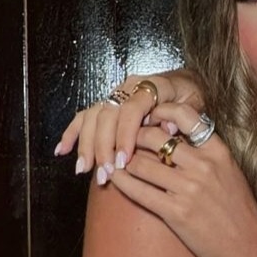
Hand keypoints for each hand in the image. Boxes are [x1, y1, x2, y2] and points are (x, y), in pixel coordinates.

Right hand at [55, 70, 204, 176]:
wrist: (184, 83)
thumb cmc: (190, 97)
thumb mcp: (194, 104)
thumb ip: (183, 116)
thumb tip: (168, 128)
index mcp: (151, 86)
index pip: (132, 110)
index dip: (125, 135)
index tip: (124, 161)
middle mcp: (127, 88)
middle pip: (107, 115)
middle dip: (103, 146)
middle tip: (105, 173)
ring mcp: (114, 95)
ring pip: (92, 117)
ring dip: (86, 145)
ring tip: (85, 170)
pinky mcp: (106, 104)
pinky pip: (84, 116)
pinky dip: (72, 133)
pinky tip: (62, 151)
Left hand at [107, 103, 256, 256]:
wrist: (247, 251)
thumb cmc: (240, 214)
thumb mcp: (231, 173)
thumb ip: (207, 153)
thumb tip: (176, 137)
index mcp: (218, 152)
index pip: (183, 115)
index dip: (159, 112)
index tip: (148, 117)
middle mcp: (203, 165)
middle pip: (154, 137)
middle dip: (133, 136)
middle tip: (123, 140)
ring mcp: (188, 189)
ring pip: (140, 162)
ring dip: (123, 160)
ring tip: (115, 160)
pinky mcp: (175, 212)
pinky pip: (138, 190)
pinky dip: (121, 181)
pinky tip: (113, 178)